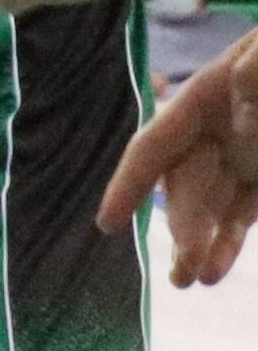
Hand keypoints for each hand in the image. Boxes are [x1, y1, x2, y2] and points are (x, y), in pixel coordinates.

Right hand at [110, 25, 257, 279]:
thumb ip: (256, 69)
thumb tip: (242, 96)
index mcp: (205, 99)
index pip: (155, 146)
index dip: (130, 183)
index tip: (106, 222)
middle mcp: (216, 134)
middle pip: (185, 186)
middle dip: (182, 226)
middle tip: (184, 267)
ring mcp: (242, 158)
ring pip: (211, 207)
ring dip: (199, 244)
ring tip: (188, 281)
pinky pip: (243, 214)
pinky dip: (229, 244)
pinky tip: (216, 272)